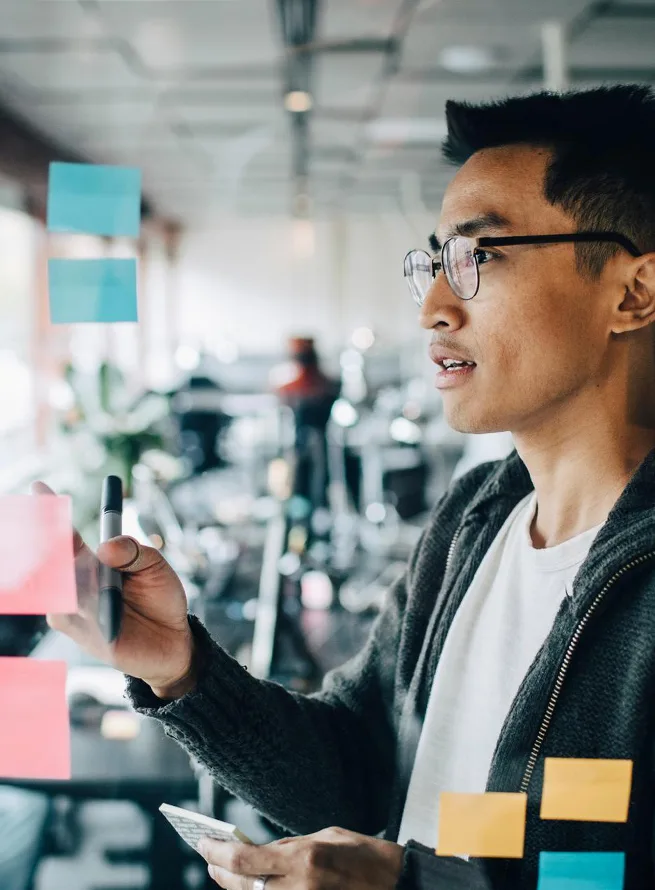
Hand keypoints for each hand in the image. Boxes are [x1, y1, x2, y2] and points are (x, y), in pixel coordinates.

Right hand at [33, 482, 195, 694]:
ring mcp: (75, 608)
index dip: (50, 512)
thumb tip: (105, 547)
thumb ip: (133, 551)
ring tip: (83, 563)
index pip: (66, 535)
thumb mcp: (156, 566)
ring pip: (58, 584)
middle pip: (52, 558)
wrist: (173, 640)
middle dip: (45, 538)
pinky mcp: (79, 633)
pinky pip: (67, 613)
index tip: (39, 486)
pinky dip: (76, 601)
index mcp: (94, 562)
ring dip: (68, 571)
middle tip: (49, 522)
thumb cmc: (161, 598)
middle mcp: (78, 584)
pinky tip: (86, 596)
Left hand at [197, 826, 403, 889]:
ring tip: (223, 873)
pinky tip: (251, 887)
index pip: (245, 861)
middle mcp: (300, 887)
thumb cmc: (366, 855)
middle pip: (243, 886)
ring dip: (235, 888)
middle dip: (220, 871)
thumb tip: (261, 852)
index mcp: (306, 859)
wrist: (398, 884)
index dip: (216, 852)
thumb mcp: (328, 836)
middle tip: (209, 857)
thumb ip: (292, 846)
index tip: (202, 842)